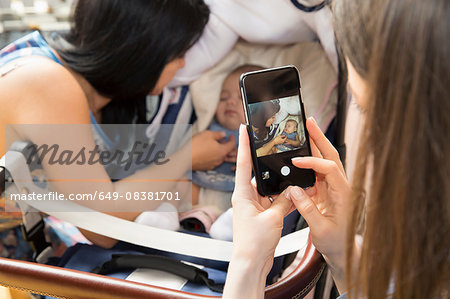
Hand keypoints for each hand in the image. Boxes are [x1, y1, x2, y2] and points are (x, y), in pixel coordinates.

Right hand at [191, 130, 235, 170]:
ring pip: (221, 157)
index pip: (232, 145)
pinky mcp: (207, 167)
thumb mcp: (207, 134)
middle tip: (222, 140)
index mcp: (222, 151)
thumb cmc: (196, 145)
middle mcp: (220, 159)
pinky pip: (214, 161)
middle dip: (226, 145)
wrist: (185, 159)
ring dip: (220, 151)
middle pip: (227, 152)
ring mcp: (214, 165)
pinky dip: (214, 156)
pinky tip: (208, 152)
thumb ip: (218, 134)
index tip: (231, 136)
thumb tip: (223, 135)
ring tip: (214, 145)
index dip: (232, 139)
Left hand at [231, 125, 294, 272]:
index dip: (243, 144)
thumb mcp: (272, 218)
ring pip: (270, 189)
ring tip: (293, 180)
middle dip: (269, 166)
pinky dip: (285, 200)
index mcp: (243, 194)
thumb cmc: (253, 243)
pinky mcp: (262, 215)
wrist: (252, 263)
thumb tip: (292, 190)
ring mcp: (255, 206)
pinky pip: (275, 202)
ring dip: (281, 187)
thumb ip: (284, 201)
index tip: (243, 128)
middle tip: (277, 151)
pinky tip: (295, 198)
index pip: (243, 163)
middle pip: (259, 174)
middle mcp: (247, 198)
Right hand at [289, 118, 350, 271]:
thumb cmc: (338, 243)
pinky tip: (301, 154)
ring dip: (316, 145)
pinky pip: (318, 172)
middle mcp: (341, 187)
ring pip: (325, 161)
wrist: (344, 252)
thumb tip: (294, 191)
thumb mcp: (320, 229)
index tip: (296, 162)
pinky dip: (309, 161)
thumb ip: (307, 209)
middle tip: (309, 122)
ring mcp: (334, 188)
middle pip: (331, 156)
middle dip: (320, 138)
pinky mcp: (327, 191)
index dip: (312, 162)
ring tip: (305, 130)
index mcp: (344, 195)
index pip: (329, 169)